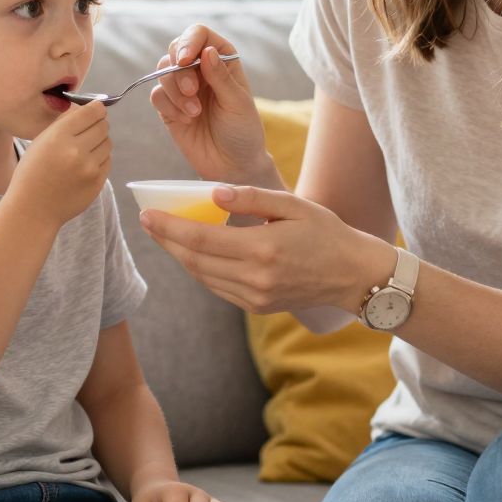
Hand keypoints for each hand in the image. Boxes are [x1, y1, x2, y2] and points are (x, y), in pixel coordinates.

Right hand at [11, 101, 109, 223]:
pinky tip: (85, 164)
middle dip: (99, 123)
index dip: (97, 108)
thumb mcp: (40, 141)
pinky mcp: (97, 183)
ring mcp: (89, 169)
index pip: (92, 112)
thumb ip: (64, 122)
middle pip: (103, 126)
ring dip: (100, 142)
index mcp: (59, 137)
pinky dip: (100, 159)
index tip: (96, 109)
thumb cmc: (32, 172)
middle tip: (91, 127)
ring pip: (108, 143)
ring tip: (84, 149)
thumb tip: (88, 106)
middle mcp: (76, 151)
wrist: (33, 209)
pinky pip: (107, 161)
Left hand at [140, 184, 394, 314]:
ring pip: (203, 277)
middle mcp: (255, 278)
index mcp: (262, 249)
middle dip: (167, 241)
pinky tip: (195, 254)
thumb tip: (212, 194)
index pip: (201, 239)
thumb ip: (251, 198)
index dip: (169, 228)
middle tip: (148, 223)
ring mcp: (255, 297)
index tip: (147, 216)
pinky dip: (201, 270)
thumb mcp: (293, 205)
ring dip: (181, 257)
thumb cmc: (326, 232)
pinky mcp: (258, 307)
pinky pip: (218, 288)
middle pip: (194, 260)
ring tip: (167, 236)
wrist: (353, 275)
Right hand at [149, 26, 272, 185]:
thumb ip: (221, 77)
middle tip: (192, 92)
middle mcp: (201, 69)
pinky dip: (169, 106)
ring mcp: (183, 88)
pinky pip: (157, 95)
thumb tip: (207, 51)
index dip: (189, 42)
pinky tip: (186, 121)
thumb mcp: (237, 103)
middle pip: (175, 49)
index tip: (185, 59)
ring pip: (162, 71)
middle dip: (179, 70)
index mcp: (222, 60)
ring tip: (194, 113)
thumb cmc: (243, 131)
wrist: (232, 165)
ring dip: (175, 92)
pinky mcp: (169, 107)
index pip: (199, 34)